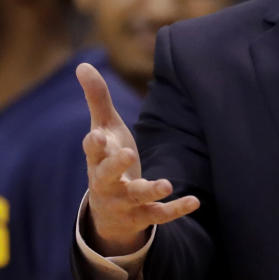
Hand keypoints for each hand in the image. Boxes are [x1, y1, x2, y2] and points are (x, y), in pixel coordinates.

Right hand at [77, 63, 199, 255]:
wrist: (107, 211)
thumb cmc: (108, 158)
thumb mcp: (104, 128)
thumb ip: (97, 98)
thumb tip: (82, 64)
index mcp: (98, 158)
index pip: (92, 150)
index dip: (94, 143)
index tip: (96, 135)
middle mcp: (106, 181)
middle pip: (106, 175)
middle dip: (115, 165)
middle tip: (128, 154)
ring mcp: (124, 201)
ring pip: (135, 197)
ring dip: (150, 190)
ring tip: (166, 184)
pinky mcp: (142, 215)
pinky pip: (159, 215)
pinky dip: (176, 209)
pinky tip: (194, 200)